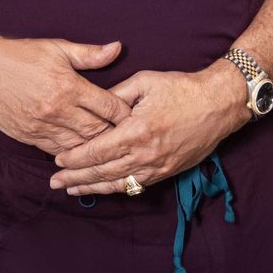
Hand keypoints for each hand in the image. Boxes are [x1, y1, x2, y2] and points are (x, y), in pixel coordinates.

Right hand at [0, 29, 127, 153]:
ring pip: (78, 146)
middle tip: (129, 136)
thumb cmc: (19, 55)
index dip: (125, 113)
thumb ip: (90, 54)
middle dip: (114, 134)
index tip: (136, 115)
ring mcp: (42, 126)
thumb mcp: (57, 48)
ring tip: (110, 148)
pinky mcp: (28, 137)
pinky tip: (82, 152)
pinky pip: (57, 151)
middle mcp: (57, 110)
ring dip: (94, 147)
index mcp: (69, 86)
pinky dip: (71, 152)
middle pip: (97, 130)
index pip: (108, 106)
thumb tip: (118, 48)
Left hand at [49, 62, 249, 195]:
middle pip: (102, 172)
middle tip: (54, 182)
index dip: (74, 158)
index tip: (57, 160)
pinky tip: (102, 189)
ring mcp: (156, 166)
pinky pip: (135, 185)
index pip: (96, 151)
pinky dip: (116, 188)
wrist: (218, 103)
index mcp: (136, 131)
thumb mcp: (145, 81)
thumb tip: (95, 106)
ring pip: (117, 183)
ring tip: (71, 190)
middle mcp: (144, 154)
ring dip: (92, 188)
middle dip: (75, 178)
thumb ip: (116, 95)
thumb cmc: (182, 88)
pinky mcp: (167, 172)